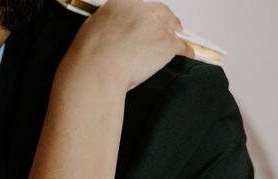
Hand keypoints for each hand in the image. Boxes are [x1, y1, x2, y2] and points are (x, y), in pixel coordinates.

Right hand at [62, 0, 193, 91]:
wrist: (95, 73)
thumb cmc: (88, 58)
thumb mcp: (92, 30)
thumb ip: (109, 24)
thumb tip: (115, 31)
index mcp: (120, 3)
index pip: (139, 5)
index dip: (147, 13)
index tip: (149, 18)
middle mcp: (140, 9)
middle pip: (160, 12)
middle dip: (167, 20)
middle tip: (174, 26)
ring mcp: (155, 25)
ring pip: (170, 29)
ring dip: (173, 37)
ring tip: (177, 43)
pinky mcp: (166, 43)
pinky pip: (181, 46)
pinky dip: (185, 51)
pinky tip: (189, 54)